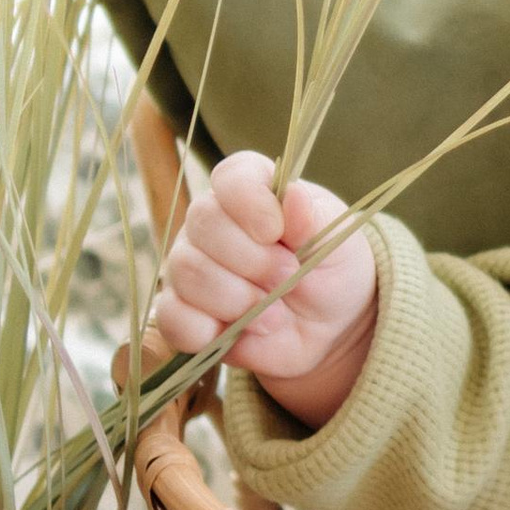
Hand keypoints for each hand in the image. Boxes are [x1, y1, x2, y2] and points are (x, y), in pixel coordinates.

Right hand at [150, 150, 377, 428]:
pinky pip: (173, 317)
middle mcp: (212, 221)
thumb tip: (293, 195)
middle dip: (251, 260)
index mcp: (253, 191)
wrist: (329, 327)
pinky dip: (207, 331)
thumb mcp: (336, 242)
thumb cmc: (330, 270)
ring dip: (237, 299)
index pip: (231, 176)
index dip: (249, 201)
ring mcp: (191, 265)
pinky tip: (241, 333)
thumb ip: (313, 218)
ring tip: (275, 315)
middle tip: (288, 278)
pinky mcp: (183, 311)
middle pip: (203, 222)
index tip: (275, 231)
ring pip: (187, 271)